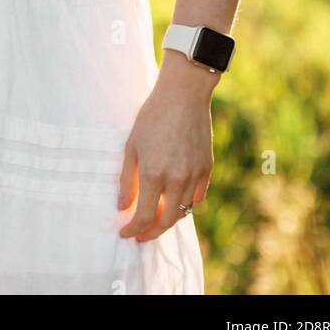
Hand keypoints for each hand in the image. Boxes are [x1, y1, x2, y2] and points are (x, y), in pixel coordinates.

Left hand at [117, 57, 215, 241]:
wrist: (183, 95)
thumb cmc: (152, 117)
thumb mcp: (132, 146)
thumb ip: (126, 180)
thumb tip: (122, 207)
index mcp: (153, 174)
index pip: (143, 216)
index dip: (132, 230)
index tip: (125, 233)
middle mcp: (176, 179)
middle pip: (166, 221)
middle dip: (151, 232)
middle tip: (141, 234)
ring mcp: (194, 175)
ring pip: (183, 211)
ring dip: (168, 218)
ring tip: (156, 216)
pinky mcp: (207, 169)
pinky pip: (197, 197)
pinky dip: (186, 204)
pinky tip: (175, 200)